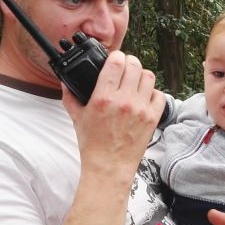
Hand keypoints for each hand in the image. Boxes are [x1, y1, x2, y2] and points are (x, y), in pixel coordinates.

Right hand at [62, 51, 164, 184]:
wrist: (109, 167)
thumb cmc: (93, 145)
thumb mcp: (77, 118)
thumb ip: (70, 96)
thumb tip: (65, 82)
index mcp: (103, 98)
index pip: (116, 62)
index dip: (116, 56)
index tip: (114, 60)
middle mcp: (124, 101)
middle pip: (134, 65)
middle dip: (129, 63)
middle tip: (125, 69)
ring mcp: (140, 109)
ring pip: (148, 76)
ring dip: (141, 76)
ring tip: (135, 82)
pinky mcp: (152, 118)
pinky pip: (159, 94)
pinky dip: (153, 93)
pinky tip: (144, 98)